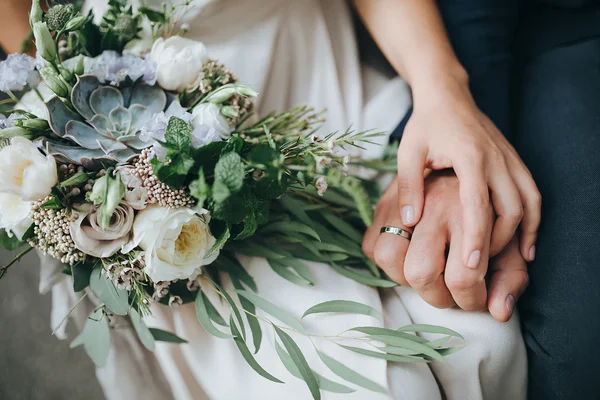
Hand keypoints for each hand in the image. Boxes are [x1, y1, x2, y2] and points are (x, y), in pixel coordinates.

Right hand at [363, 172, 528, 320]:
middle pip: (419, 272)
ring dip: (404, 278)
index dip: (469, 300)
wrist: (466, 165)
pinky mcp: (383, 204)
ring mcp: (403, 203)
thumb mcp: (510, 245)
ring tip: (428, 275)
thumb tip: (499, 313)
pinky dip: (385, 260)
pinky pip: (370, 245)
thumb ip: (510, 278)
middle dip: (436, 296)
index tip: (475, 297)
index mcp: (468, 212)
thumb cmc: (489, 216)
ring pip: (387, 257)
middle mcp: (432, 205)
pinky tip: (409, 259)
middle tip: (450, 293)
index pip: (462, 277)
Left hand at [397, 81, 540, 268]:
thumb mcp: (408, 152)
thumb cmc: (425, 126)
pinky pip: (532, 193)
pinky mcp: (515, 161)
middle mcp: (496, 158)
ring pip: (528, 202)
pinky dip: (533, 219)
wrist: (448, 96)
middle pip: (510, 208)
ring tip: (512, 262)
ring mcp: (510, 159)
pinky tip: (526, 243)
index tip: (471, 266)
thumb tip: (410, 221)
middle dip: (499, 241)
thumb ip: (409, 186)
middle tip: (483, 269)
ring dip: (521, 233)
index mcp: (470, 156)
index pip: (477, 204)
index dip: (475, 237)